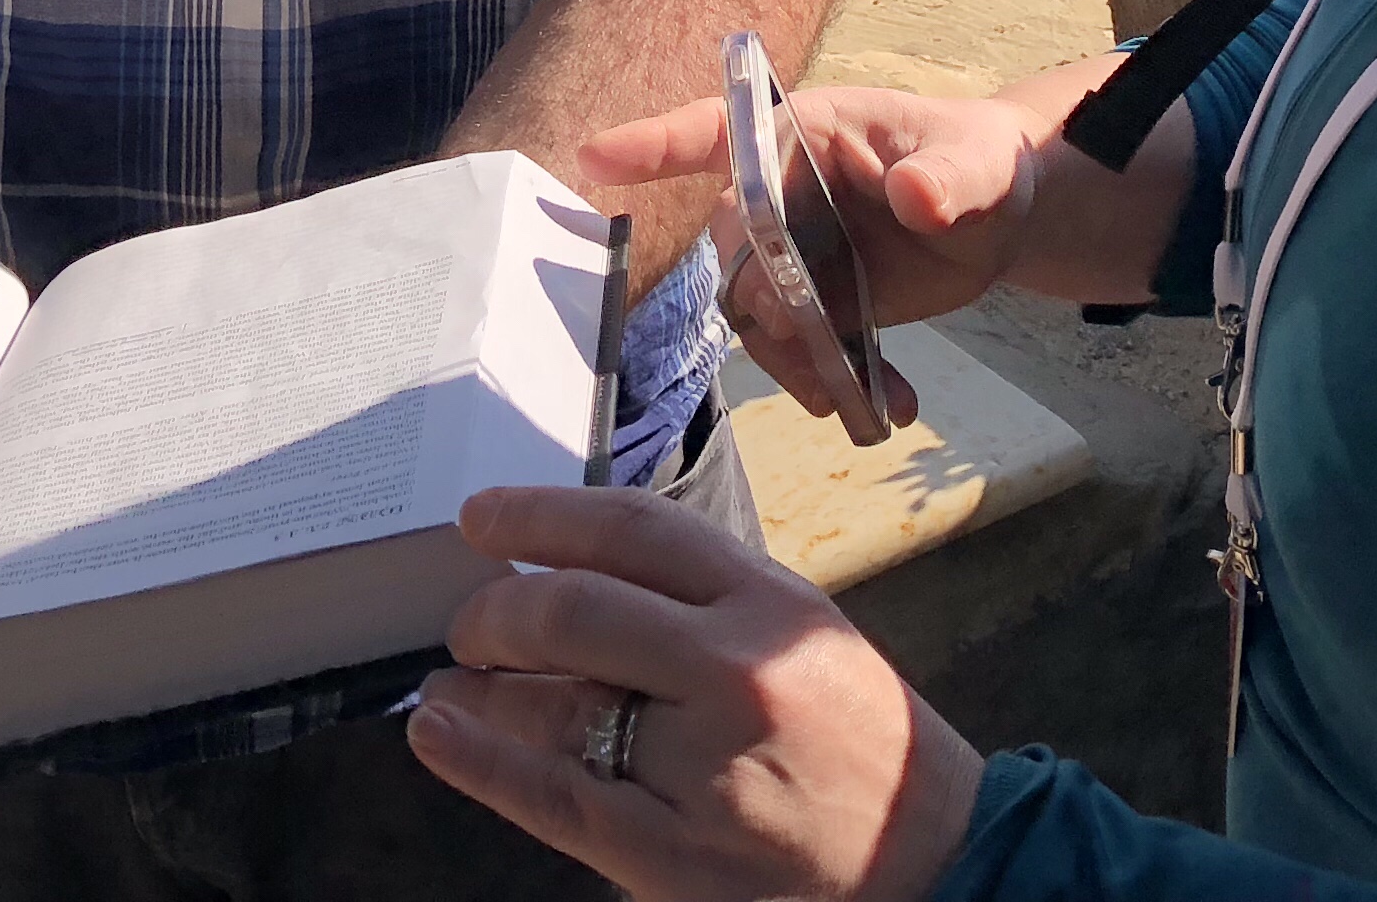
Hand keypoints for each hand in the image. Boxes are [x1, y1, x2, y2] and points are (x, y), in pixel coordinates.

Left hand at [407, 488, 985, 901]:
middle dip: (497, 610)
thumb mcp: (802, 633)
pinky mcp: (675, 854)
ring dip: (479, 688)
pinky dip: (482, 761)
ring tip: (446, 683)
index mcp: (771, 602)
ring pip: (554, 704)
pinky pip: (554, 796)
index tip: (481, 519)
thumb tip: (569, 573)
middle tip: (467, 623)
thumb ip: (701, 601)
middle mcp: (736, 671)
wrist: (937, 862)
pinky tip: (439, 735)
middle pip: (574, 609)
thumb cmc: (858, 741)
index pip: (631, 529)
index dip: (539, 514)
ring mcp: (704, 766)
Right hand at [581, 85, 1044, 420]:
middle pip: (734, 246)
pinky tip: (886, 406)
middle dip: (763, 299)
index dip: (651, 144)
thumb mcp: (979, 166)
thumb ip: (949, 178)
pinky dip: (834, 384)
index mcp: (804, 131)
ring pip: (757, 314)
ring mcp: (792, 252)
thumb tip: (915, 196)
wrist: (1002, 218)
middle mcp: (780, 190)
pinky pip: (798, 351)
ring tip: (862, 399)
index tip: (593, 156)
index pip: (715, 130)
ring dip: (799, 362)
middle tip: (814, 337)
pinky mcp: (814, 304)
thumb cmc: (984, 162)